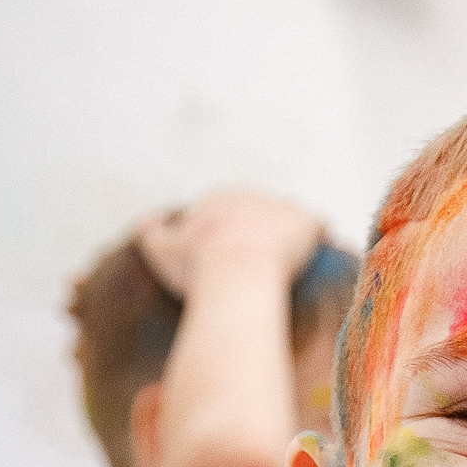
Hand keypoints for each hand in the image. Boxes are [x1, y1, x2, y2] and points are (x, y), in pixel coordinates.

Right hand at [136, 187, 326, 297]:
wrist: (237, 270)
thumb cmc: (199, 267)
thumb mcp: (162, 251)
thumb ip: (152, 234)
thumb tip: (150, 222)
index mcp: (217, 200)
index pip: (223, 215)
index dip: (227, 239)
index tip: (231, 263)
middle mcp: (249, 196)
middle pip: (256, 215)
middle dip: (259, 235)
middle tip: (262, 264)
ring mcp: (279, 206)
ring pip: (286, 219)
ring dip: (290, 235)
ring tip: (292, 259)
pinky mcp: (305, 220)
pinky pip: (316, 226)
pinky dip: (315, 239)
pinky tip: (316, 255)